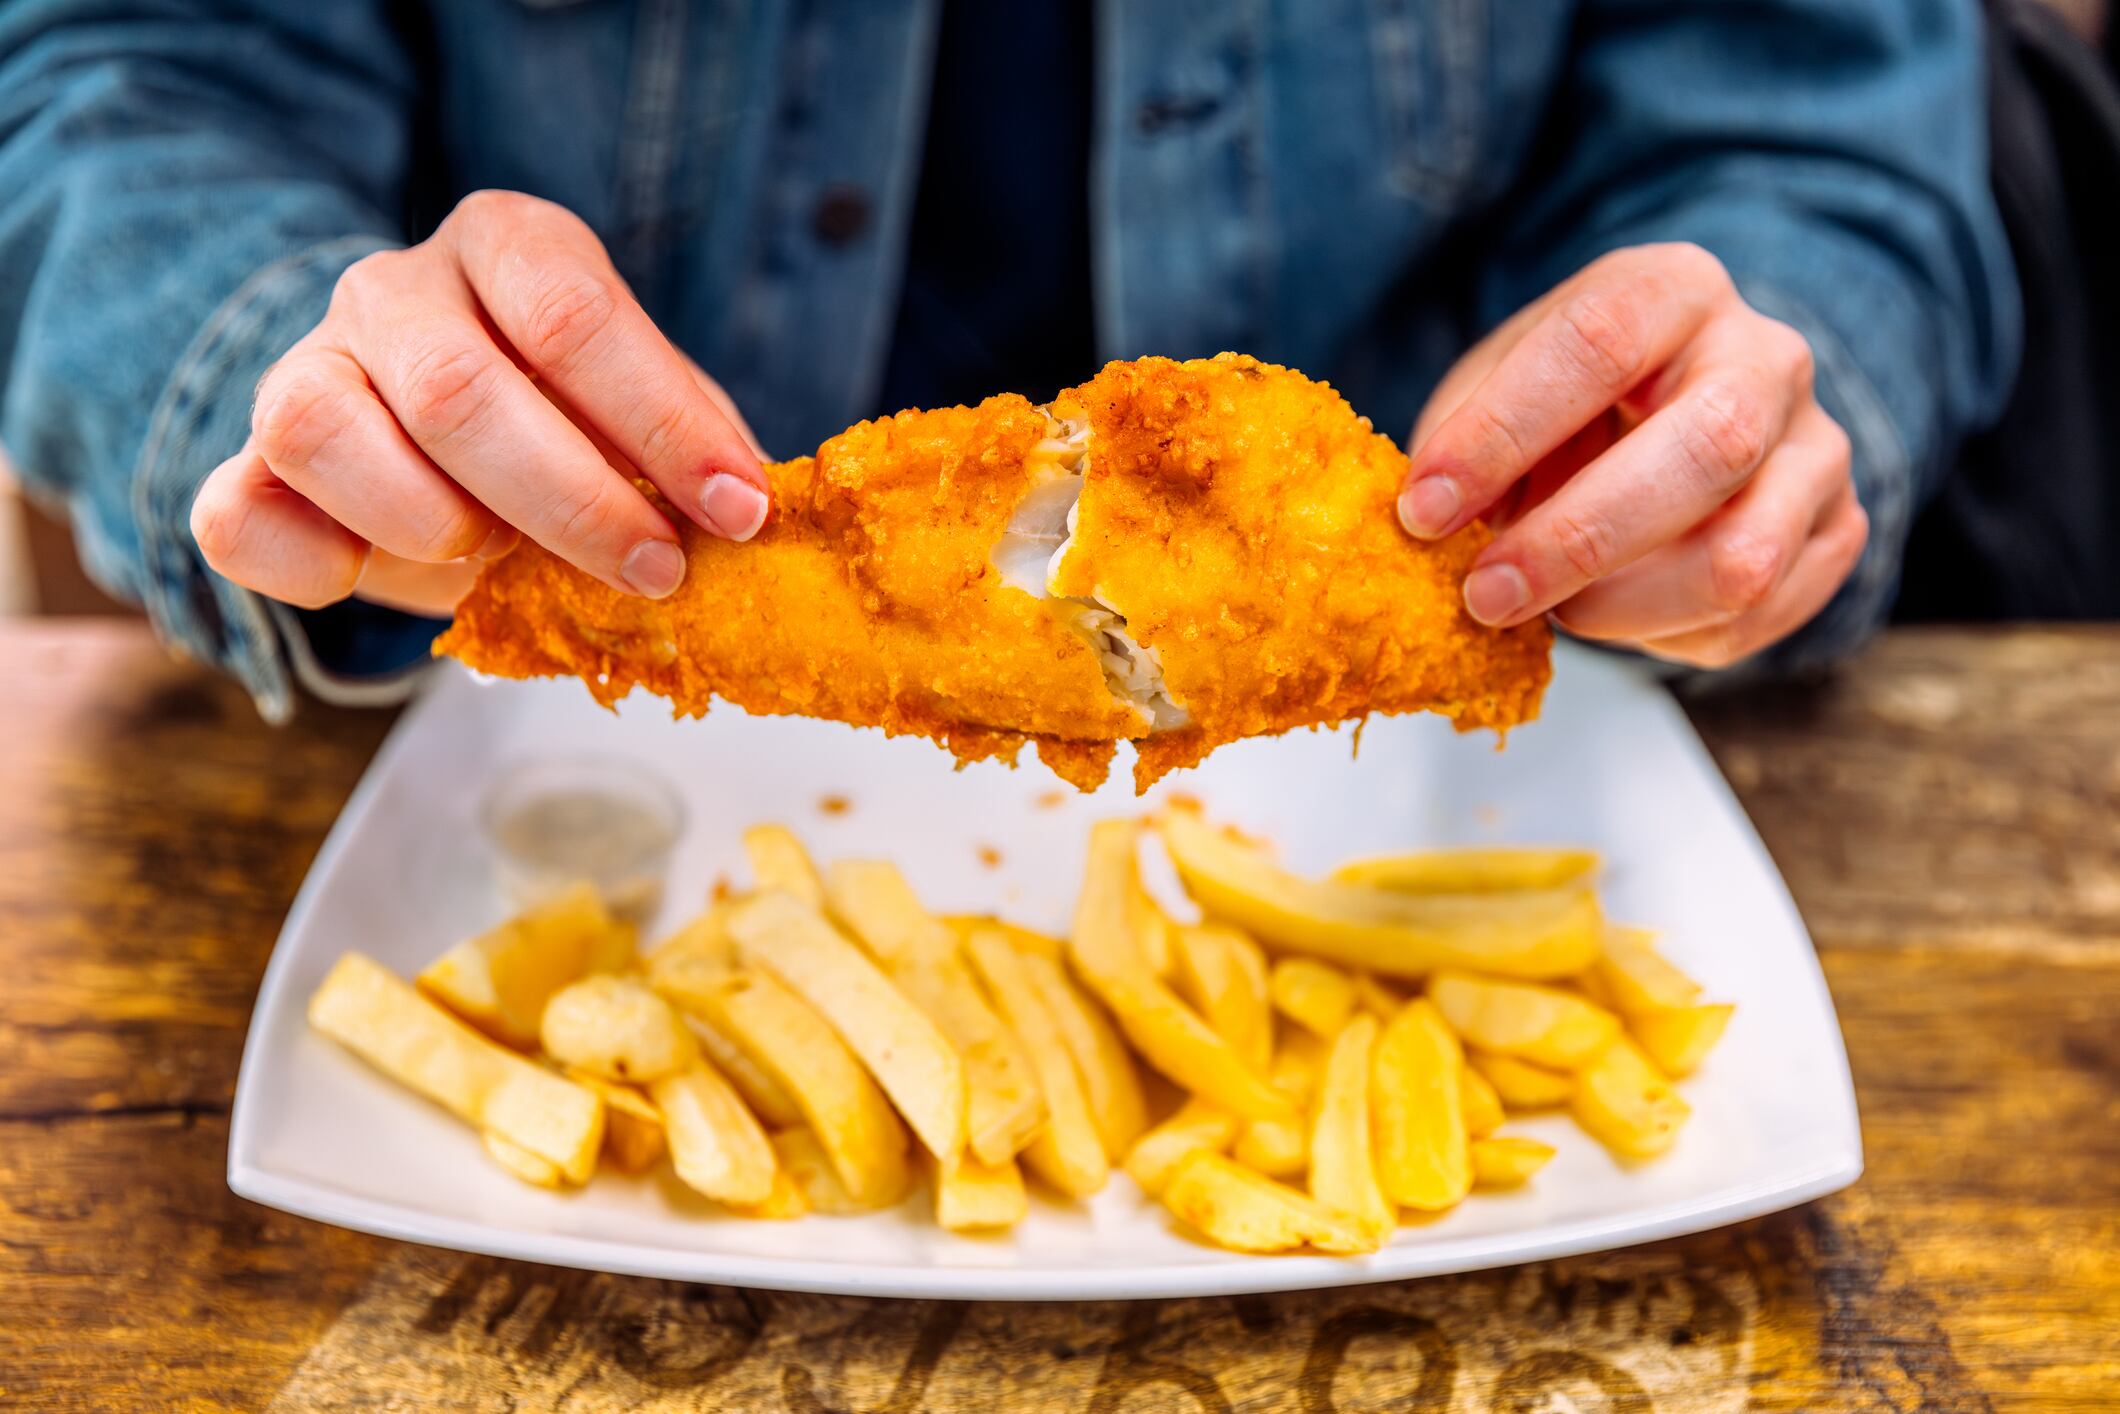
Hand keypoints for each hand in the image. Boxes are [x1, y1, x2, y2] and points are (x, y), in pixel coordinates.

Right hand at [192, 190, 768, 616]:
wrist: (454, 447)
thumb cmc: (575, 423)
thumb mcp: (649, 416)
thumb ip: (692, 445)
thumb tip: (748, 508)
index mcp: (508, 245)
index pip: (573, 315)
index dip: (664, 424)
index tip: (737, 511)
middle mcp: (392, 288)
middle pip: (458, 389)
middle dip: (575, 503)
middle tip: (656, 572)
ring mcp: (303, 369)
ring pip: (324, 434)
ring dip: (438, 527)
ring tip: (507, 563)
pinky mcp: (250, 465)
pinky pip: (240, 516)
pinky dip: (312, 567)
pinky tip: (383, 579)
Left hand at [1399, 243, 1865, 667]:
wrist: (1665, 416)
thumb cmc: (1561, 406)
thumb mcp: (1497, 390)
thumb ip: (1465, 440)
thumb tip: (1425, 522)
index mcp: (1672, 289)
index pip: (1598, 344)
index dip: (1501, 434)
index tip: (1423, 509)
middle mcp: (1766, 355)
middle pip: (1706, 448)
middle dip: (1576, 540)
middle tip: (1484, 594)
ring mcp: (1818, 446)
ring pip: (1742, 557)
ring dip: (1621, 607)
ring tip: (1549, 608)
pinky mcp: (1837, 530)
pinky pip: (1757, 615)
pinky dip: (1666, 637)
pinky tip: (1614, 612)